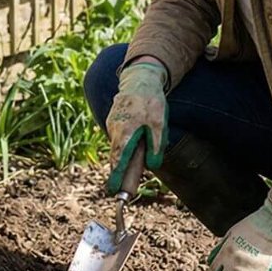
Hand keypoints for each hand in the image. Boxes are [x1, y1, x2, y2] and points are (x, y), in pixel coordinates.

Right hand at [104, 61, 168, 196]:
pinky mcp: (113, 121)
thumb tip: (152, 167)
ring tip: (135, 153)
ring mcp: (112, 125)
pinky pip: (118, 138)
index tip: (113, 190)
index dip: (116, 176)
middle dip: (120, 171)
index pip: (119, 160)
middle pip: (116, 156)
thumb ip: (155, 147)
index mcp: (125, 133)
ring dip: (125, 156)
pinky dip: (124, 145)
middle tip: (122, 187)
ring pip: (118, 147)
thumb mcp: (159, 125)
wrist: (139, 79)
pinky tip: (135, 138)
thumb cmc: (150, 102)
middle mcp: (114, 130)